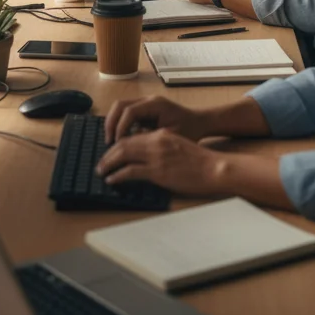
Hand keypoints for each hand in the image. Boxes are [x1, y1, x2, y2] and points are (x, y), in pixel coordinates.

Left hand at [97, 128, 221, 196]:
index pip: (132, 136)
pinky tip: (112, 180)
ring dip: (109, 163)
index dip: (117, 145)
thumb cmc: (199, 161)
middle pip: (124, 144)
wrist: (214, 168)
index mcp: (161, 134)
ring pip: (124, 155)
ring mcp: (156, 156)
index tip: (109, 153)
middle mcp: (156, 141)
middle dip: (108, 154)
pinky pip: (131, 171)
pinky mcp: (158, 172)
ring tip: (102, 172)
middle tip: (101, 164)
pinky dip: (118, 175)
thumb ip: (161, 148)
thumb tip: (145, 157)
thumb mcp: (178, 146)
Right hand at [104, 94, 206, 143]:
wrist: (200, 122)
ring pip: (121, 107)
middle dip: (112, 123)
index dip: (120, 127)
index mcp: (155, 105)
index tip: (116, 143)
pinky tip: (121, 140)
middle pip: (120, 105)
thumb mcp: (170, 137)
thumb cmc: (189, 130)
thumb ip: (150, 139)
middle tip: (108, 142)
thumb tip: (128, 145)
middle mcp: (149, 100)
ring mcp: (146, 103)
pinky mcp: (145, 109)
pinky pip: (127, 113)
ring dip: (114, 123)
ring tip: (112, 142)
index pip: (129, 111)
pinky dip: (120, 124)